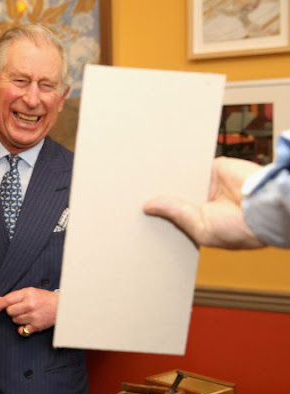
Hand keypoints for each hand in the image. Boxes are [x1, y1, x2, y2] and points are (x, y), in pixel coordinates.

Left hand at [0, 287, 57, 335]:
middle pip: (10, 312)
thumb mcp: (30, 292)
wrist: (61, 306)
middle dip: (11, 312)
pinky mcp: (36, 326)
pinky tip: (26, 324)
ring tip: (27, 314)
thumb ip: (14, 296)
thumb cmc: (44, 298)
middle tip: (19, 309)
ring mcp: (33, 316)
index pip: (7, 300)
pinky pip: (21, 331)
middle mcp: (30, 305)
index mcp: (27, 294)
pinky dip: (22, 329)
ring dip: (18, 319)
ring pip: (15, 321)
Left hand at [144, 156, 264, 248]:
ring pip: (180, 177)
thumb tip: (149, 206)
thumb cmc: (243, 230)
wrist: (265, 207)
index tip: (134, 210)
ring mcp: (208, 184)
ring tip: (139, 174)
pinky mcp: (215, 167)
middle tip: (131, 190)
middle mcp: (203, 202)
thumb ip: (176, 213)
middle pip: (173, 194)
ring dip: (166, 175)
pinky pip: (191, 161)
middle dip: (158, 192)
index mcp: (200, 221)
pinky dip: (179, 160)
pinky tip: (158, 160)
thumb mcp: (201, 228)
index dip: (157, 212)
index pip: (173, 214)